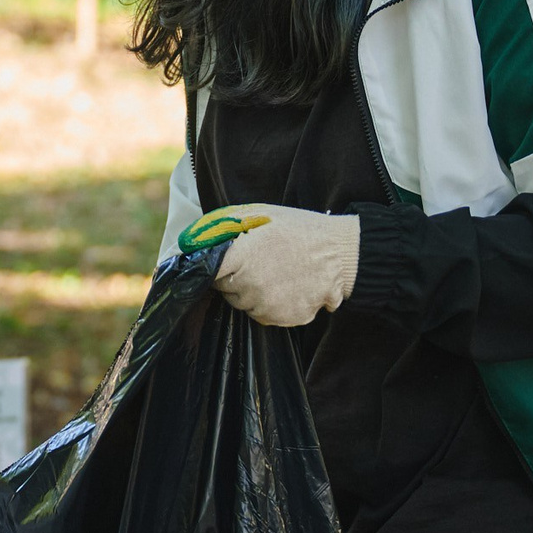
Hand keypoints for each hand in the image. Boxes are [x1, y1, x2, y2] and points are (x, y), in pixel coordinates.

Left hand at [189, 203, 359, 327]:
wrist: (341, 253)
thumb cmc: (298, 229)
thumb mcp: (258, 214)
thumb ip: (222, 226)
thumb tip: (191, 240)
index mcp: (240, 256)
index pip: (208, 271)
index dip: (216, 265)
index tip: (225, 260)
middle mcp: (250, 285)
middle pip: (225, 289)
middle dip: (235, 277)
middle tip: (259, 261)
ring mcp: (266, 305)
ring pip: (242, 304)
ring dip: (251, 292)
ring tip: (275, 272)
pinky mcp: (281, 319)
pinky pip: (262, 315)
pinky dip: (269, 304)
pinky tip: (286, 286)